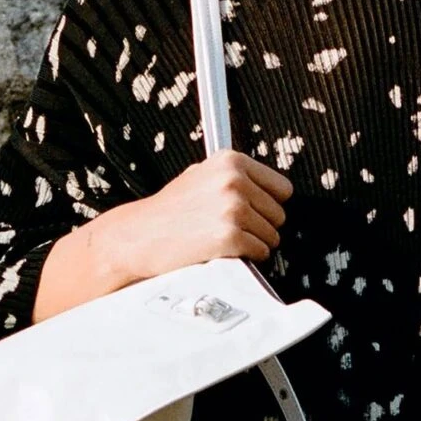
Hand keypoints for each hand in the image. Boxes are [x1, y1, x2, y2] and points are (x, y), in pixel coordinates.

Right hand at [32, 150, 294, 322]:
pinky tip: (222, 252)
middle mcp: (235, 181)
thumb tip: (270, 189)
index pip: (282, 189)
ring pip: (273, 236)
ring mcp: (234, 208)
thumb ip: (233, 178)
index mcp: (231, 161)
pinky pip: (261, 252)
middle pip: (279, 215)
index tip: (251, 214)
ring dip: (254, 244)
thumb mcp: (200, 176)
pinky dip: (247, 258)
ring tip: (222, 240)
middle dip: (261, 227)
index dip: (268, 205)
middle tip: (229, 230)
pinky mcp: (232, 236)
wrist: (138, 236)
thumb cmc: (169, 211)